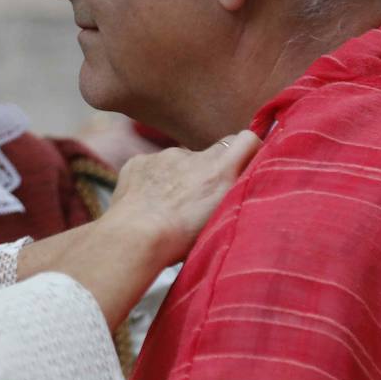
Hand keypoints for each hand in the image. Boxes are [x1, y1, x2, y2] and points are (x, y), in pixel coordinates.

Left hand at [105, 130, 262, 268]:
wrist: (132, 238)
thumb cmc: (179, 239)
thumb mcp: (223, 219)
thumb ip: (234, 192)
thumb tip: (242, 178)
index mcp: (218, 171)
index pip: (246, 140)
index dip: (247, 150)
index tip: (245, 165)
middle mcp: (191, 155)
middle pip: (211, 154)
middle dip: (211, 172)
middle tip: (201, 201)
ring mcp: (162, 156)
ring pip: (179, 162)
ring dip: (180, 178)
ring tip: (169, 208)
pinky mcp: (138, 161)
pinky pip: (153, 166)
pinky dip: (154, 181)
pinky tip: (148, 204)